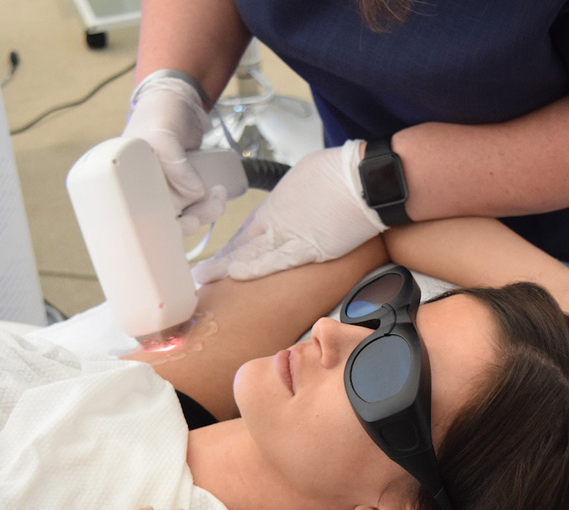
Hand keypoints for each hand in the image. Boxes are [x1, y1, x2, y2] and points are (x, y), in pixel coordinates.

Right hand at [124, 77, 222, 235]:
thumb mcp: (162, 134)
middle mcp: (144, 191)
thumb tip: (193, 193)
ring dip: (205, 213)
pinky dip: (209, 205)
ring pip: (184, 217)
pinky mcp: (183, 188)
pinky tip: (218, 194)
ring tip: (218, 195)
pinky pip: (194, 206)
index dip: (163, 228)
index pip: (142, 219)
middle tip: (208, 208)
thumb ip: (172, 160)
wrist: (178, 100)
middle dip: (191, 220)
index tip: (185, 222)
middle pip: (166, 222)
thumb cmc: (160, 113)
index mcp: (127, 184)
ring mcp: (165, 191)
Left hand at [192, 140, 385, 282]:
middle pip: (244, 244)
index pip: (248, 230)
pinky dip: (256, 267)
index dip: (231, 246)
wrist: (366, 179)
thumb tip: (290, 208)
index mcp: (278, 204)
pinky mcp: (311, 247)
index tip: (218, 258)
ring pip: (253, 253)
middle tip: (202, 273)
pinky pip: (278, 259)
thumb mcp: (306, 178)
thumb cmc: (341, 172)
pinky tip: (237, 274)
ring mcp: (292, 234)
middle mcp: (279, 220)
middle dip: (222, 260)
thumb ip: (292, 199)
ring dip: (229, 267)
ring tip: (209, 278)